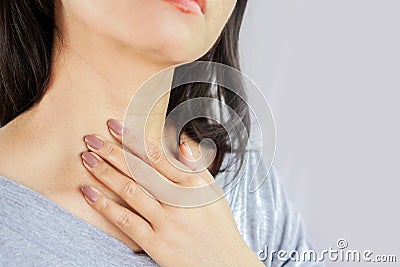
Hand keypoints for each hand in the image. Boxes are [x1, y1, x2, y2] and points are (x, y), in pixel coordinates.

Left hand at [80, 119, 262, 266]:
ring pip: (131, 192)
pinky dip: (106, 207)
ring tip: (86, 159)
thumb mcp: (213, 191)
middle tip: (91, 138)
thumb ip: (196, 166)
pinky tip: (89, 193)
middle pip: (139, 170)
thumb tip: (180, 141)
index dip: (133, 139)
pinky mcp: (155, 243)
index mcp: (192, 185)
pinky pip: (126, 222)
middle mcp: (178, 201)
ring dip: (105, 173)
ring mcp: (166, 222)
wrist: (224, 263)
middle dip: (113, 152)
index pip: (157, 156)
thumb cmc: (217, 225)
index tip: (114, 125)